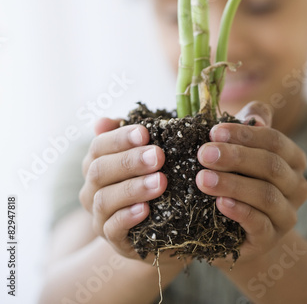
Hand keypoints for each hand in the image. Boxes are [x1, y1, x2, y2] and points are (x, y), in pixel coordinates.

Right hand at [79, 118, 169, 263]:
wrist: (159, 226)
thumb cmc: (151, 179)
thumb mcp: (144, 155)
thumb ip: (129, 137)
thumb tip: (103, 121)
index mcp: (96, 163)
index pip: (99, 145)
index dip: (120, 137)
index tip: (145, 132)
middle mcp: (92, 188)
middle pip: (100, 170)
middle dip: (130, 161)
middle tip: (158, 156)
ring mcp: (99, 215)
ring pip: (104, 199)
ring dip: (133, 188)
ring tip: (160, 182)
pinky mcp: (112, 239)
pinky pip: (113, 228)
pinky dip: (128, 217)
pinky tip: (146, 210)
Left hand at [196, 101, 306, 261]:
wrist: (231, 226)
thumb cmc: (236, 176)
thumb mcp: (240, 147)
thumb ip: (248, 124)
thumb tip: (257, 118)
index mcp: (292, 159)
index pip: (274, 140)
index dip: (244, 134)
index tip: (213, 132)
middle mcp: (296, 186)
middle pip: (271, 166)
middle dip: (235, 157)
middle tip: (203, 154)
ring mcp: (286, 215)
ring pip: (266, 195)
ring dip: (232, 184)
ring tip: (203, 179)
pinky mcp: (270, 239)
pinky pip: (260, 224)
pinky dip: (240, 212)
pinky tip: (220, 203)